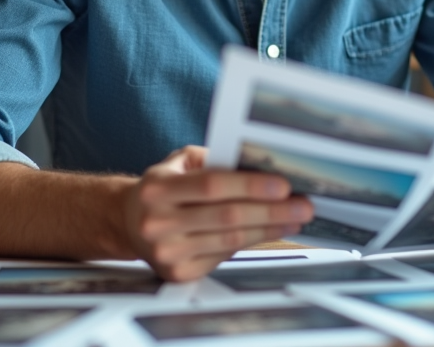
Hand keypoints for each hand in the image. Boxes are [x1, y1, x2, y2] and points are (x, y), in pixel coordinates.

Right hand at [122, 146, 313, 280]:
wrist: (129, 222)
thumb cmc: (166, 186)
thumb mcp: (181, 162)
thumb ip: (214, 160)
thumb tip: (262, 166)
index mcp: (157, 188)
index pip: (211, 186)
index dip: (250, 186)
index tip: (284, 185)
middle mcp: (158, 223)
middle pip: (226, 217)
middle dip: (271, 211)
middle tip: (303, 206)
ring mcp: (167, 252)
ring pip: (230, 241)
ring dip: (269, 230)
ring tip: (295, 219)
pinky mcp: (178, 273)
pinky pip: (223, 256)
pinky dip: (252, 244)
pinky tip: (270, 233)